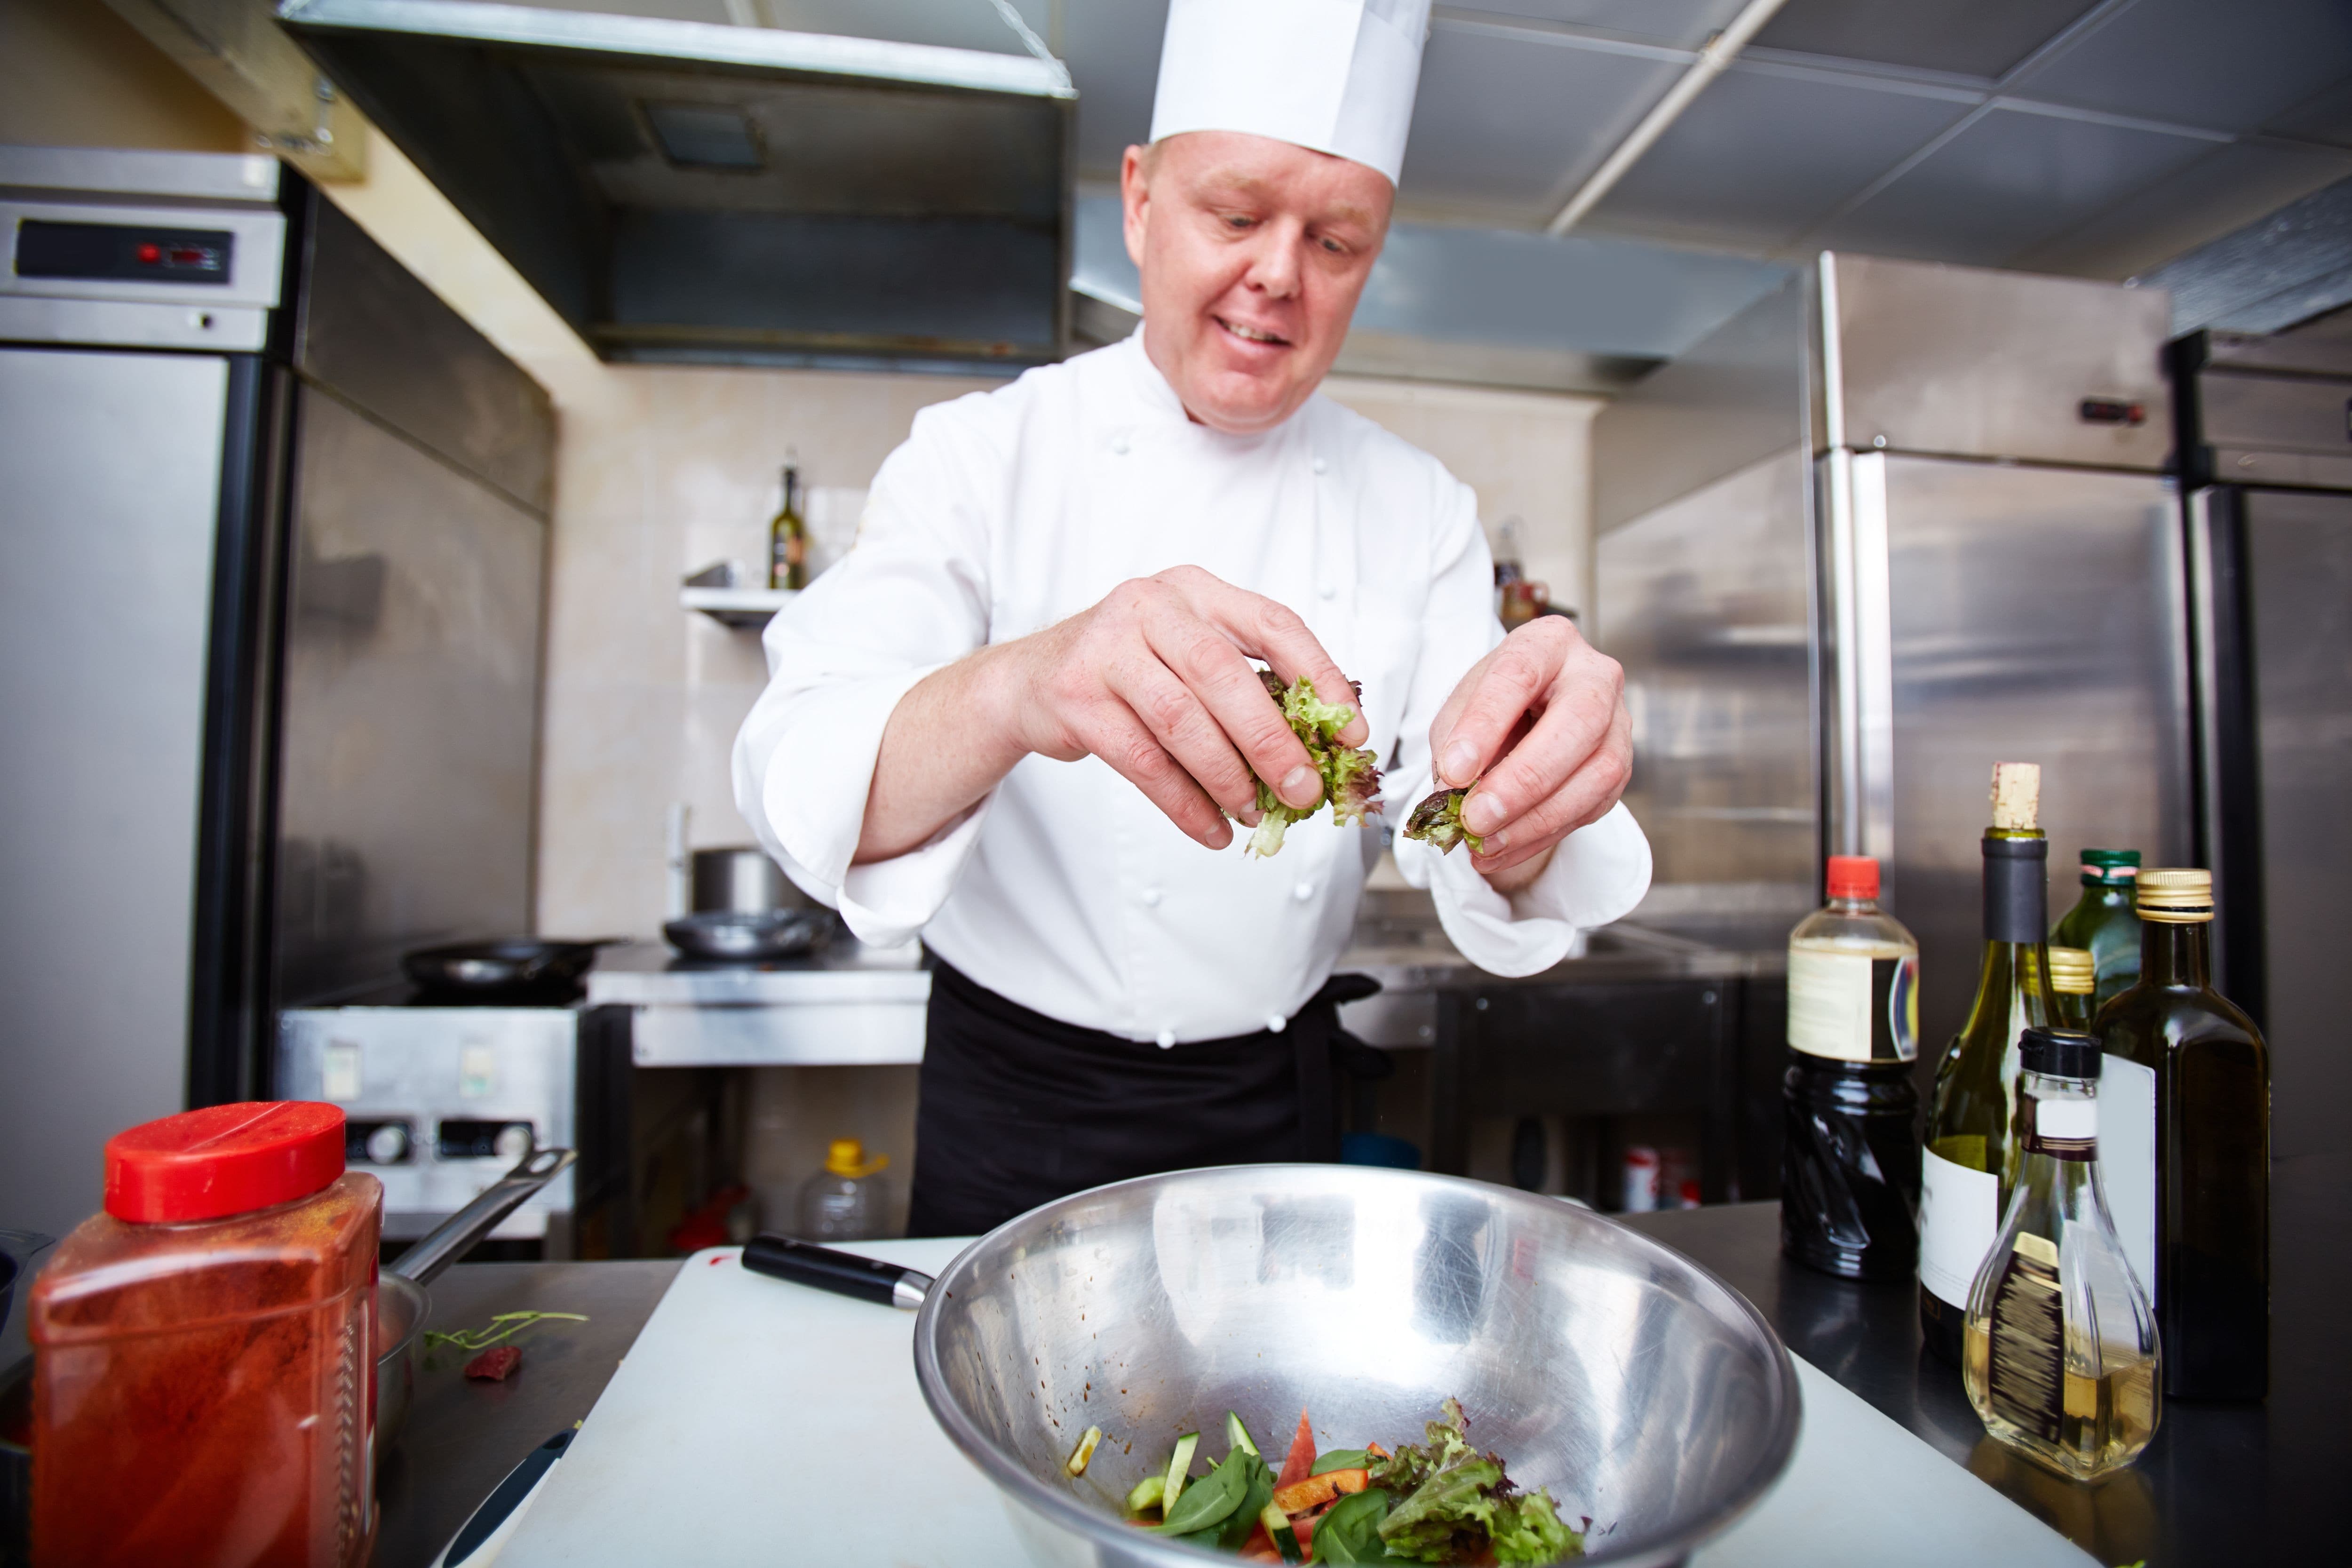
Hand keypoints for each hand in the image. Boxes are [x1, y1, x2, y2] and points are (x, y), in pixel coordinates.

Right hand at [988, 566, 1366, 849]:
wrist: (1030, 681)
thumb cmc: (1130, 672)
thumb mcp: (1187, 656)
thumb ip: (1246, 688)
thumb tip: (1318, 753)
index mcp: (1195, 591)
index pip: (1273, 624)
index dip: (1319, 677)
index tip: (1350, 729)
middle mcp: (1150, 606)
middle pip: (1224, 674)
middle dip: (1272, 740)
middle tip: (1304, 789)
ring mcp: (1106, 648)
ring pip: (1181, 720)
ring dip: (1226, 777)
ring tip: (1252, 813)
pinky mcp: (1075, 697)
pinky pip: (1143, 761)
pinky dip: (1183, 804)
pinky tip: (1210, 829)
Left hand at [1425, 617, 1629, 889]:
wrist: (1533, 716)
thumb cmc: (1495, 705)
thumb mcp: (1462, 707)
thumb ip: (1454, 739)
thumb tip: (1453, 789)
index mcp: (1547, 643)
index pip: (1520, 673)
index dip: (1486, 724)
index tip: (1454, 770)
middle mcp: (1595, 675)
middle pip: (1578, 722)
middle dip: (1523, 779)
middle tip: (1475, 819)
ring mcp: (1618, 722)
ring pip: (1597, 773)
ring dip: (1535, 819)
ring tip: (1483, 845)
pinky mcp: (1621, 768)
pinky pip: (1591, 808)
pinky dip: (1541, 837)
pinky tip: (1501, 851)